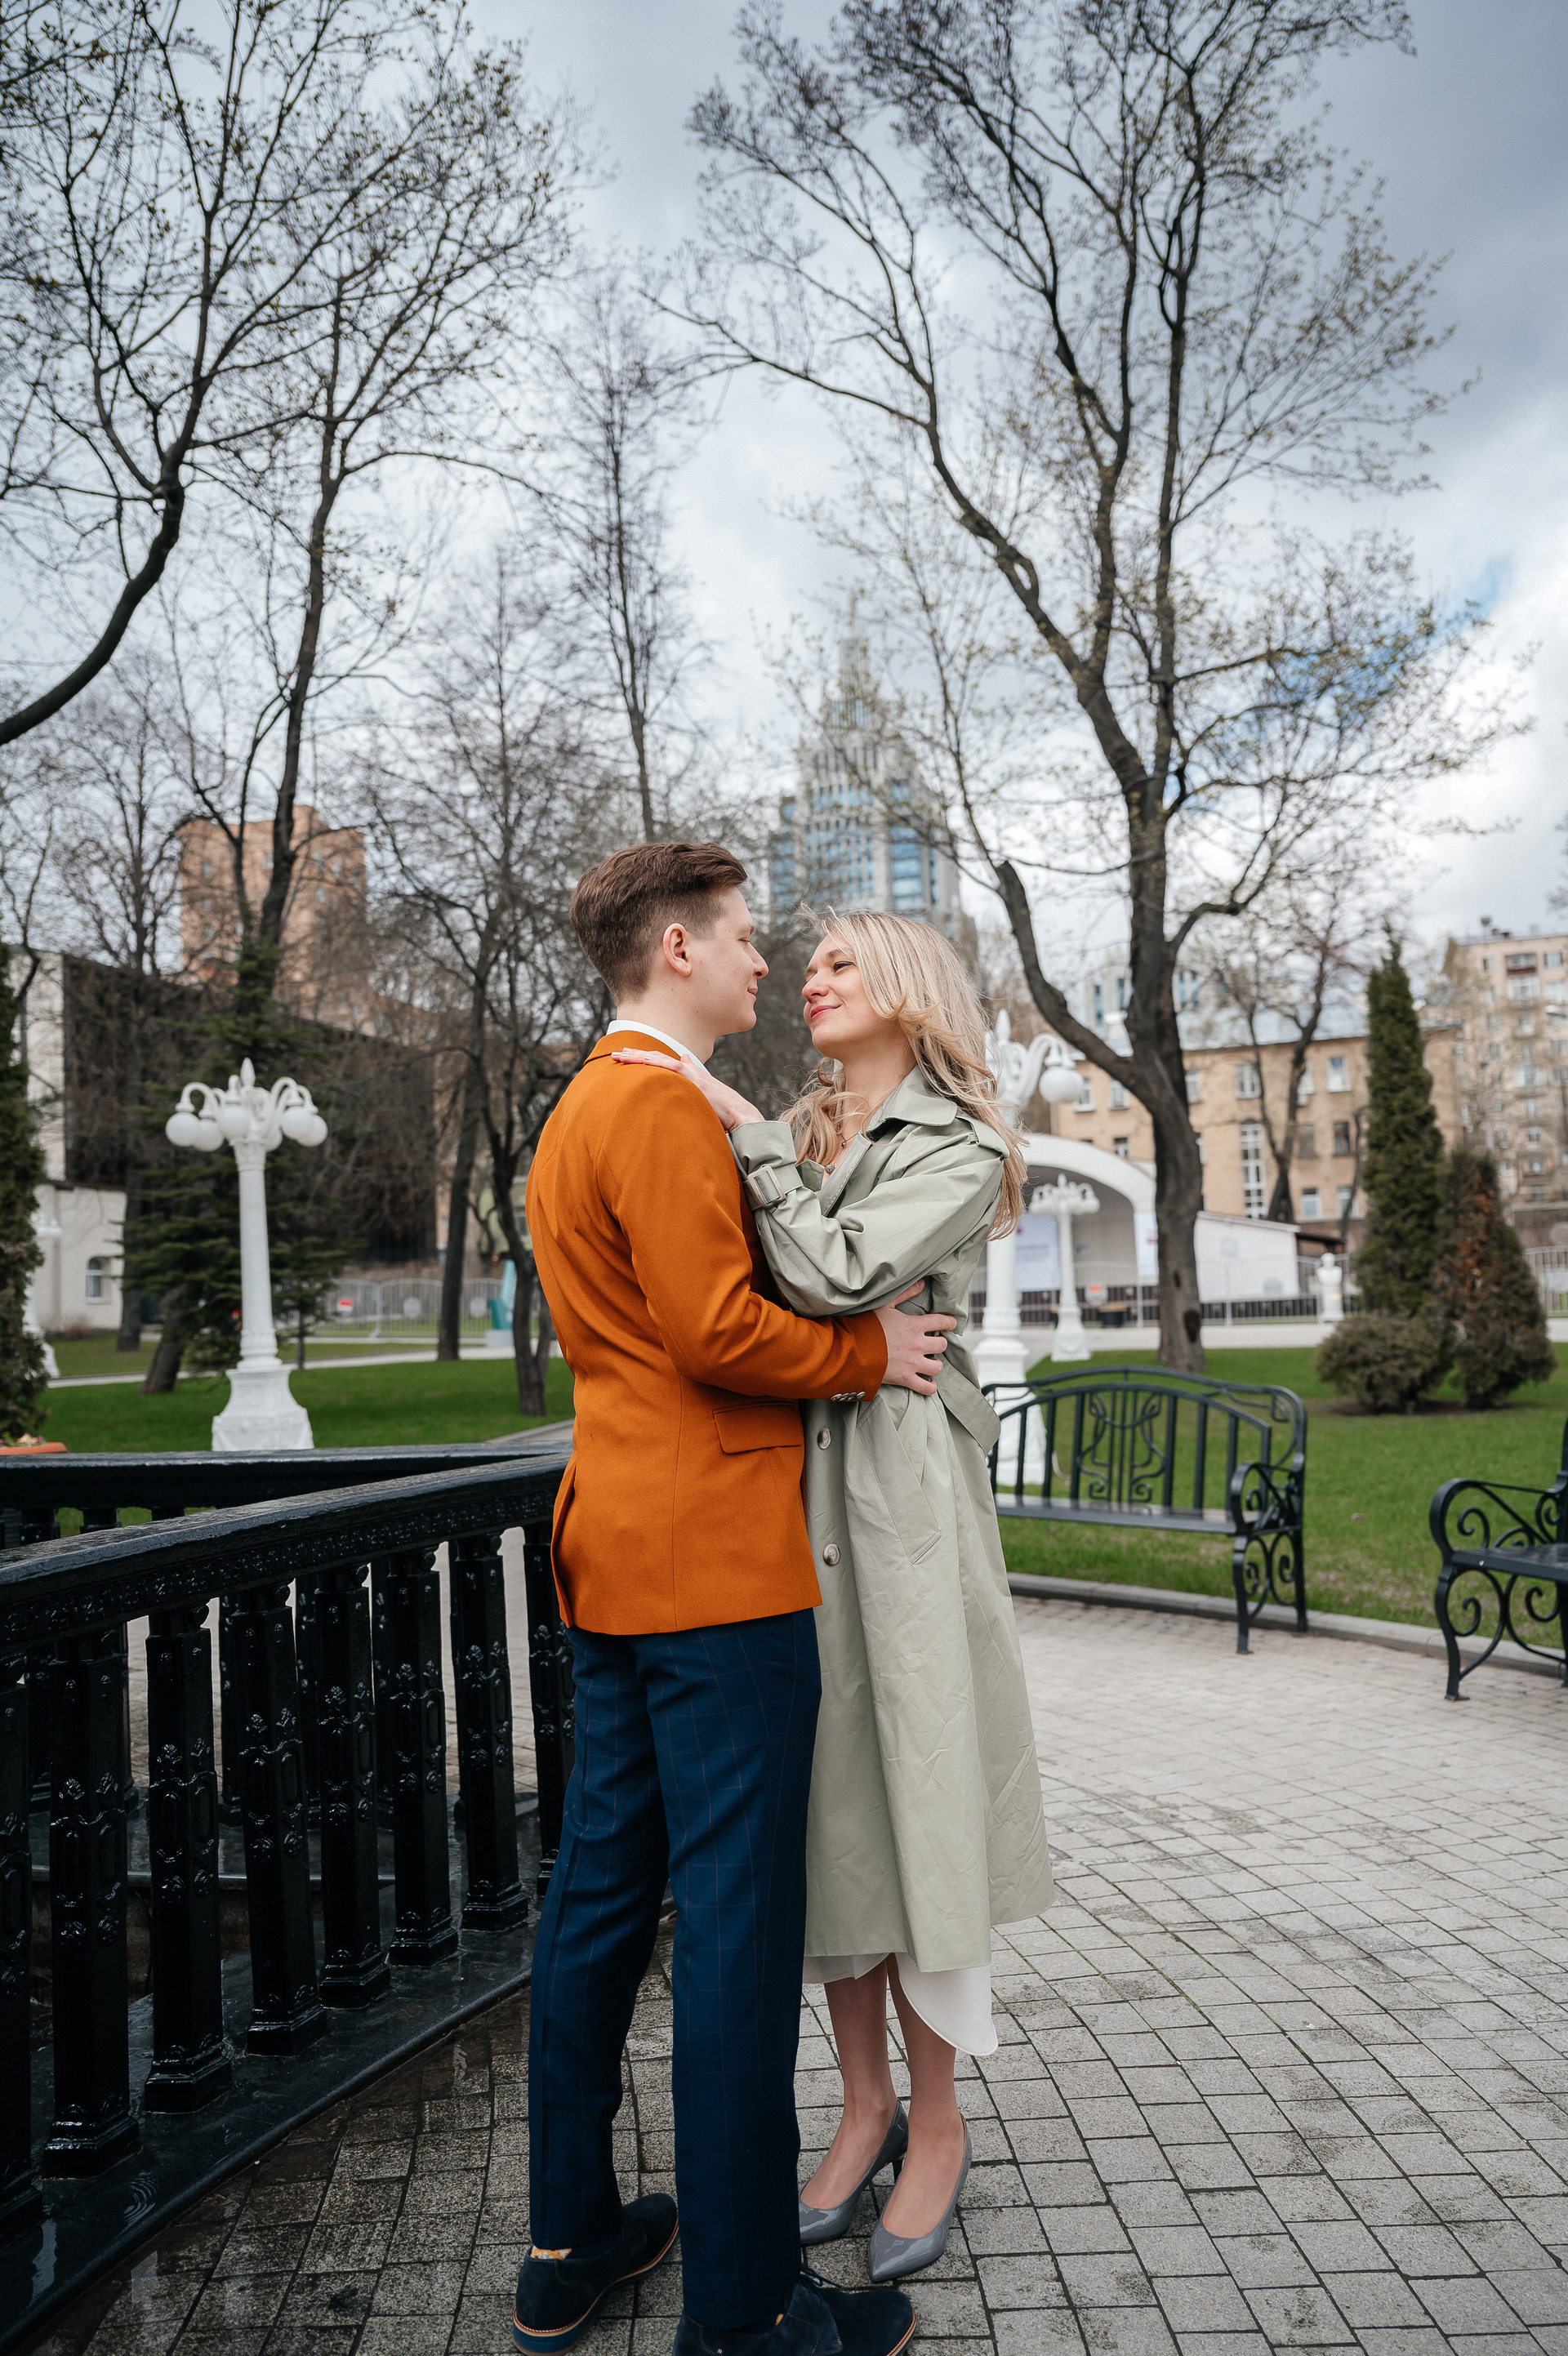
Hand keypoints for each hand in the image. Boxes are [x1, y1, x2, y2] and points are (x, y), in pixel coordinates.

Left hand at [610, 1045, 762, 1132]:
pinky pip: (669, 1067)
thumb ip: (693, 1078)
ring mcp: (690, 1073)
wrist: (740, 1114)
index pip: (663, 1064)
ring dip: (638, 1057)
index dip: (645, 1059)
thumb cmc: (724, 1110)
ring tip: (620, 1055)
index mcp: (689, 1075)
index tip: (629, 1058)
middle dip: (636, 1055)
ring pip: (659, 1060)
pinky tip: (638, 1060)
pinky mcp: (694, 1078)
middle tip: (616, 1053)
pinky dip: (653, 1062)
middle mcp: (688, 1070)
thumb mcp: (705, 1095)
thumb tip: (685, 1061)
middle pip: (657, 1059)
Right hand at [875, 1281, 954, 1395]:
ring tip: (929, 1362)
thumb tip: (922, 1283)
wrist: (851, 1349)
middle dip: (939, 1343)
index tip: (951, 1323)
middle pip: (942, 1345)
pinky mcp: (905, 1378)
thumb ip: (905, 1293)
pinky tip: (928, 1383)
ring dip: (935, 1364)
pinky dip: (929, 1387)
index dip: (949, 1322)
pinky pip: (926, 1387)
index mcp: (914, 1325)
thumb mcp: (885, 1305)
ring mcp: (912, 1363)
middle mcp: (917, 1344)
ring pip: (937, 1367)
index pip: (942, 1321)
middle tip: (933, 1343)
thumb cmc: (866, 1325)